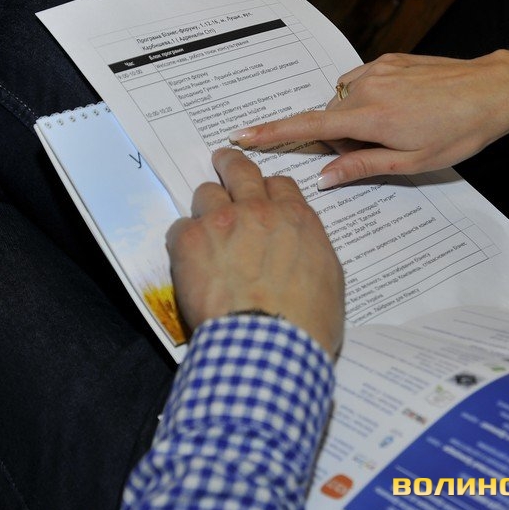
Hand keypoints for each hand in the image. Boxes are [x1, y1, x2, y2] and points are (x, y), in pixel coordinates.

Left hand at [166, 148, 344, 355]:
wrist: (269, 347)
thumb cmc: (305, 325)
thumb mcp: (328, 280)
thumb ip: (308, 249)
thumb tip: (297, 248)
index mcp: (296, 219)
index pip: (279, 184)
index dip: (268, 189)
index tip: (260, 195)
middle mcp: (259, 211)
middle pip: (240, 170)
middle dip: (230, 164)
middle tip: (222, 162)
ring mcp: (222, 222)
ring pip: (206, 194)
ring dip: (205, 209)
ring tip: (203, 231)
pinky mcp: (190, 241)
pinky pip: (179, 227)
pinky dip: (183, 243)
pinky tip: (189, 263)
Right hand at [229, 52, 508, 186]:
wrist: (494, 90)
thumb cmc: (459, 131)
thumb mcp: (412, 162)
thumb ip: (361, 167)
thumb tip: (324, 177)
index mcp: (369, 118)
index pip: (308, 127)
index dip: (272, 133)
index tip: (242, 135)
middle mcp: (366, 88)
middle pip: (331, 117)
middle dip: (342, 137)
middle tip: (381, 149)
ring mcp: (378, 69)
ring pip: (347, 101)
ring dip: (358, 118)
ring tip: (400, 127)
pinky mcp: (390, 59)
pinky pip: (364, 83)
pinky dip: (372, 99)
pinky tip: (404, 107)